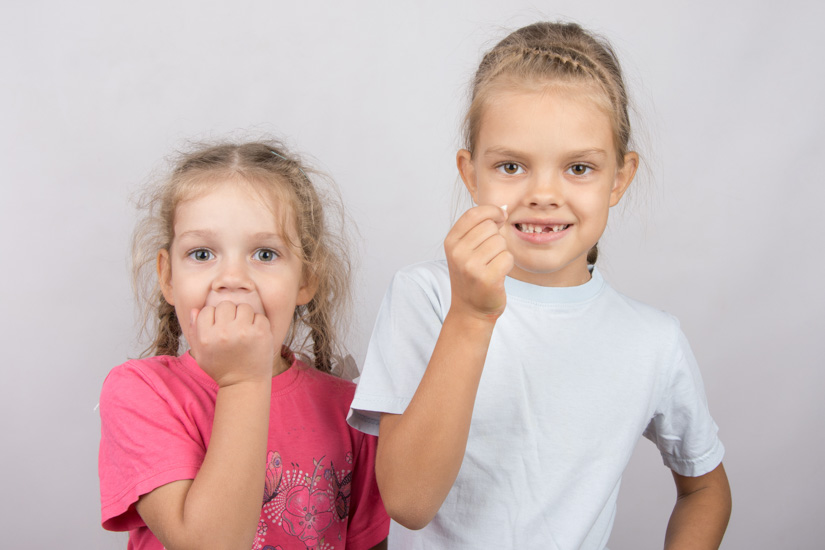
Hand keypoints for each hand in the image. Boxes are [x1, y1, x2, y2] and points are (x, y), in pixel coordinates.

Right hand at [188, 301, 275, 386]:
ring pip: (243, 307)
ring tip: (244, 331)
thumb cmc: (221, 368)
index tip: (219, 329)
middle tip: (233, 329)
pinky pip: (259, 316)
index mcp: (206, 337)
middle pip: (225, 305)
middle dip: (229, 315)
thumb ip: (194, 332)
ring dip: (245, 317)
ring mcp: (243, 332)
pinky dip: (258, 323)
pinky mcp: (261, 333)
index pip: (207, 310)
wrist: (244, 384)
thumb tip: (195, 309)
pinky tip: (255, 335)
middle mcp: (223, 333)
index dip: (214, 318)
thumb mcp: (201, 355)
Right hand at [444, 205, 512, 320]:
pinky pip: (507, 257)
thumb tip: (503, 207)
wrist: (470, 309)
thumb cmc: (472, 276)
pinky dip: (507, 264)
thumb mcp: (466, 249)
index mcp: (451, 242)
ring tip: (492, 265)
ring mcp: (471, 266)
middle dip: (496, 237)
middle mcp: (457, 253)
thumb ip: (480, 227)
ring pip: (500, 242)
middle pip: (490, 226)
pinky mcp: (486, 278)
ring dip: (502, 252)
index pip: (474, 213)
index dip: (492, 211)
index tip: (500, 217)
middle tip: (489, 254)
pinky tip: (498, 274)